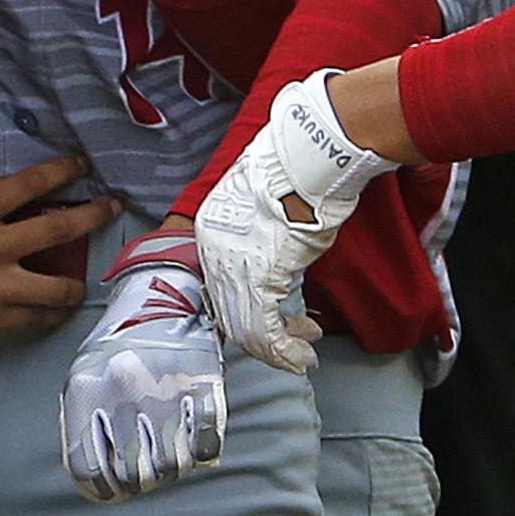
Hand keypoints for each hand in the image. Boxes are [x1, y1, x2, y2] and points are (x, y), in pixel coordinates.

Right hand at [0, 152, 119, 344]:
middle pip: (57, 229)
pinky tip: (58, 310)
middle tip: (113, 207)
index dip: (61, 171)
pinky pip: (34, 318)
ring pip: (56, 286)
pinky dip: (52, 314)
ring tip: (88, 278)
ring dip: (78, 280)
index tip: (83, 164)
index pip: (30, 184)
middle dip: (93, 215)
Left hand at [62, 234, 225, 501]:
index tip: (114, 490)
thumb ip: (84, 420)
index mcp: (88, 391)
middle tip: (146, 471)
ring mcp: (164, 391)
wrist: (162, 292)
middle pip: (134, 474)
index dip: (104, 489)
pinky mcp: (203, 387)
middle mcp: (123, 394)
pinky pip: (206, 445)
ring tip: (170, 454)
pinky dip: (201, 452)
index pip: (89, 469)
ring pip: (170, 466)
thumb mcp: (85, 373)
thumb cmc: (119, 341)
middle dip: (141, 481)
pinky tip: (195, 443)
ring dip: (171, 468)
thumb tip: (94, 476)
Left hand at [193, 71, 403, 373]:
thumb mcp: (267, 208)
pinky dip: (285, 350)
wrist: (305, 160)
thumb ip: (261, 241)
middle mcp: (212, 251)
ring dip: (278, 350)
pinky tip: (301, 355)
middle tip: (289, 350)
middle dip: (263, 339)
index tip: (273, 323)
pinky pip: (266, 330)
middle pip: (229, 312)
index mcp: (209, 231)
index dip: (247, 313)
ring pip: (246, 327)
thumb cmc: (296, 175)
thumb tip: (275, 262)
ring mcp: (232, 266)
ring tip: (301, 354)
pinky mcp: (258, 279)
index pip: (220, 288)